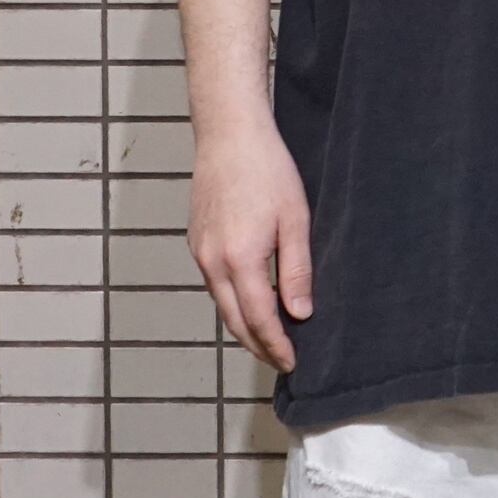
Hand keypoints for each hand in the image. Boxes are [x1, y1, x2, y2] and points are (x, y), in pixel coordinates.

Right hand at [187, 114, 312, 371]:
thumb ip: (297, 269)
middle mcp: (212, 262)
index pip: (259, 319)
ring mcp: (200, 252)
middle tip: (281, 360)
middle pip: (234, 320)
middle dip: (258, 345)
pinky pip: (214, 284)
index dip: (276, 345)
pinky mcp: (197, 241)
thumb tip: (300, 313)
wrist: (230, 135)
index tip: (292, 362)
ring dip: (244, 325)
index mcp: (240, 259)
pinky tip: (250, 300)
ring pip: (221, 304)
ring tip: (270, 337)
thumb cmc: (268, 170)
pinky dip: (232, 301)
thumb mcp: (295, 219)